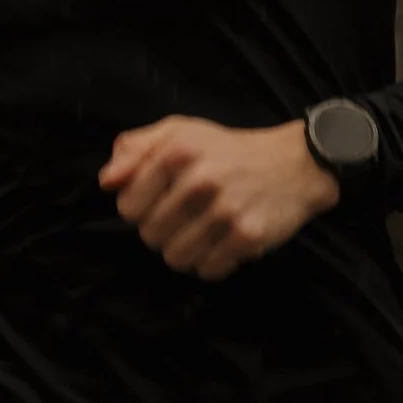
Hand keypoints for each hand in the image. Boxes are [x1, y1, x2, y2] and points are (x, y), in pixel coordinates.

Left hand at [99, 116, 339, 279]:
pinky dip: (212, 264)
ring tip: (201, 235)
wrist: (294, 165)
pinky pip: (209, 270)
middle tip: (184, 221)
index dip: (139, 212)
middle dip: (163, 234)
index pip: (128, 207)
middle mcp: (198, 181)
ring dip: (186, 253)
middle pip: (151, 237)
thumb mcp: (180, 132)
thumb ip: (135, 149)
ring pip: (177, 258)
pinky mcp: (247, 236)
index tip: (159, 205)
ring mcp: (224, 211)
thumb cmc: (229, 150)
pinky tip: (223, 245)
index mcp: (176, 152)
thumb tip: (108, 183)